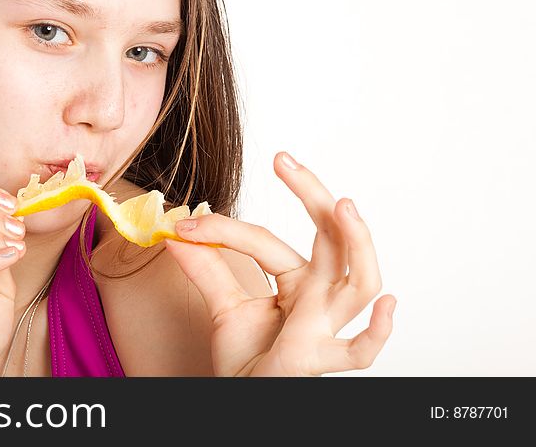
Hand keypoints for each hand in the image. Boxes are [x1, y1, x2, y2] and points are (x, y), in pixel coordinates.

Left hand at [164, 152, 395, 375]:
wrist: (243, 401)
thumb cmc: (247, 360)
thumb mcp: (223, 308)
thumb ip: (206, 269)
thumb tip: (175, 230)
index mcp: (298, 280)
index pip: (268, 240)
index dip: (225, 229)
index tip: (185, 223)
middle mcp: (320, 296)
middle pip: (330, 239)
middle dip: (312, 195)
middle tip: (285, 160)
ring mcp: (326, 326)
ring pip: (359, 282)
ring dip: (356, 244)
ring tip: (343, 205)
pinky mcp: (321, 359)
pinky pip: (361, 352)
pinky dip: (379, 331)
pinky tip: (385, 304)